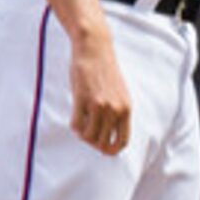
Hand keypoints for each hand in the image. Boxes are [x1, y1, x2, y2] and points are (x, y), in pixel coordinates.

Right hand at [67, 29, 131, 156]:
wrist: (95, 50)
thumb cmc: (104, 70)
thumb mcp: (118, 93)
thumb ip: (116, 111)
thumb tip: (107, 131)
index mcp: (126, 109)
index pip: (122, 141)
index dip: (112, 149)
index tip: (103, 148)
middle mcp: (115, 110)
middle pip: (103, 142)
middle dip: (93, 142)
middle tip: (87, 133)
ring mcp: (99, 105)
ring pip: (89, 136)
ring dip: (82, 134)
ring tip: (80, 124)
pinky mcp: (83, 99)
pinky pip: (76, 125)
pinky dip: (74, 127)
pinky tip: (74, 118)